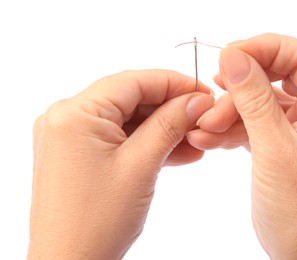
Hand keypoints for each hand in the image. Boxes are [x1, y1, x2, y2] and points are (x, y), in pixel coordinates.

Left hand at [28, 70, 213, 258]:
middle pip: (131, 99)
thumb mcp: (141, 165)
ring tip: (196, 141)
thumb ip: (170, 124)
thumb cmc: (97, 222)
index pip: (134, 81)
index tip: (203, 92)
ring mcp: (71, 136)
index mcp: (74, 113)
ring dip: (163, 129)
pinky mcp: (79, 154)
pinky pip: (119, 139)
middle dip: (171, 110)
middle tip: (203, 119)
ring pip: (128, 120)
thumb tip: (196, 100)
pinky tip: (178, 152)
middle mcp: (67, 118)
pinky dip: (146, 144)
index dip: (174, 83)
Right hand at [187, 34, 296, 258]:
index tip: (231, 54)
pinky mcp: (281, 144)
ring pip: (261, 102)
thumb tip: (234, 56)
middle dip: (242, 86)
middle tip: (211, 95)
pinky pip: (254, 124)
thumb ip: (254, 100)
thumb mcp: (274, 149)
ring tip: (203, 126)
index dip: (268, 48)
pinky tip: (207, 138)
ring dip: (229, 111)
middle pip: (279, 77)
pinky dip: (230, 129)